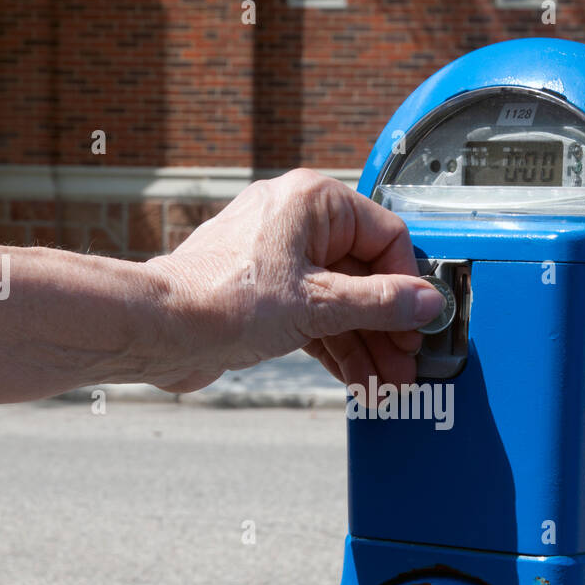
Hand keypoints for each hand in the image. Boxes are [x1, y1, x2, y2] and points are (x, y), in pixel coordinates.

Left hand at [148, 169, 445, 392]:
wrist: (159, 331)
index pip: (387, 238)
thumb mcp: (319, 305)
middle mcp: (296, 221)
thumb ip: (379, 304)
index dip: (407, 286)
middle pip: (364, 274)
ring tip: (384, 383)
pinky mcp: (263, 292)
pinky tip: (356, 377)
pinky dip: (334, 345)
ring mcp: (277, 258)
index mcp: (313, 201)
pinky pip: (313, 315)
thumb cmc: (221, 300)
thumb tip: (425, 302)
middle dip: (386, 326)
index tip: (417, 325)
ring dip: (364, 344)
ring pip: (339, 301)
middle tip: (404, 363)